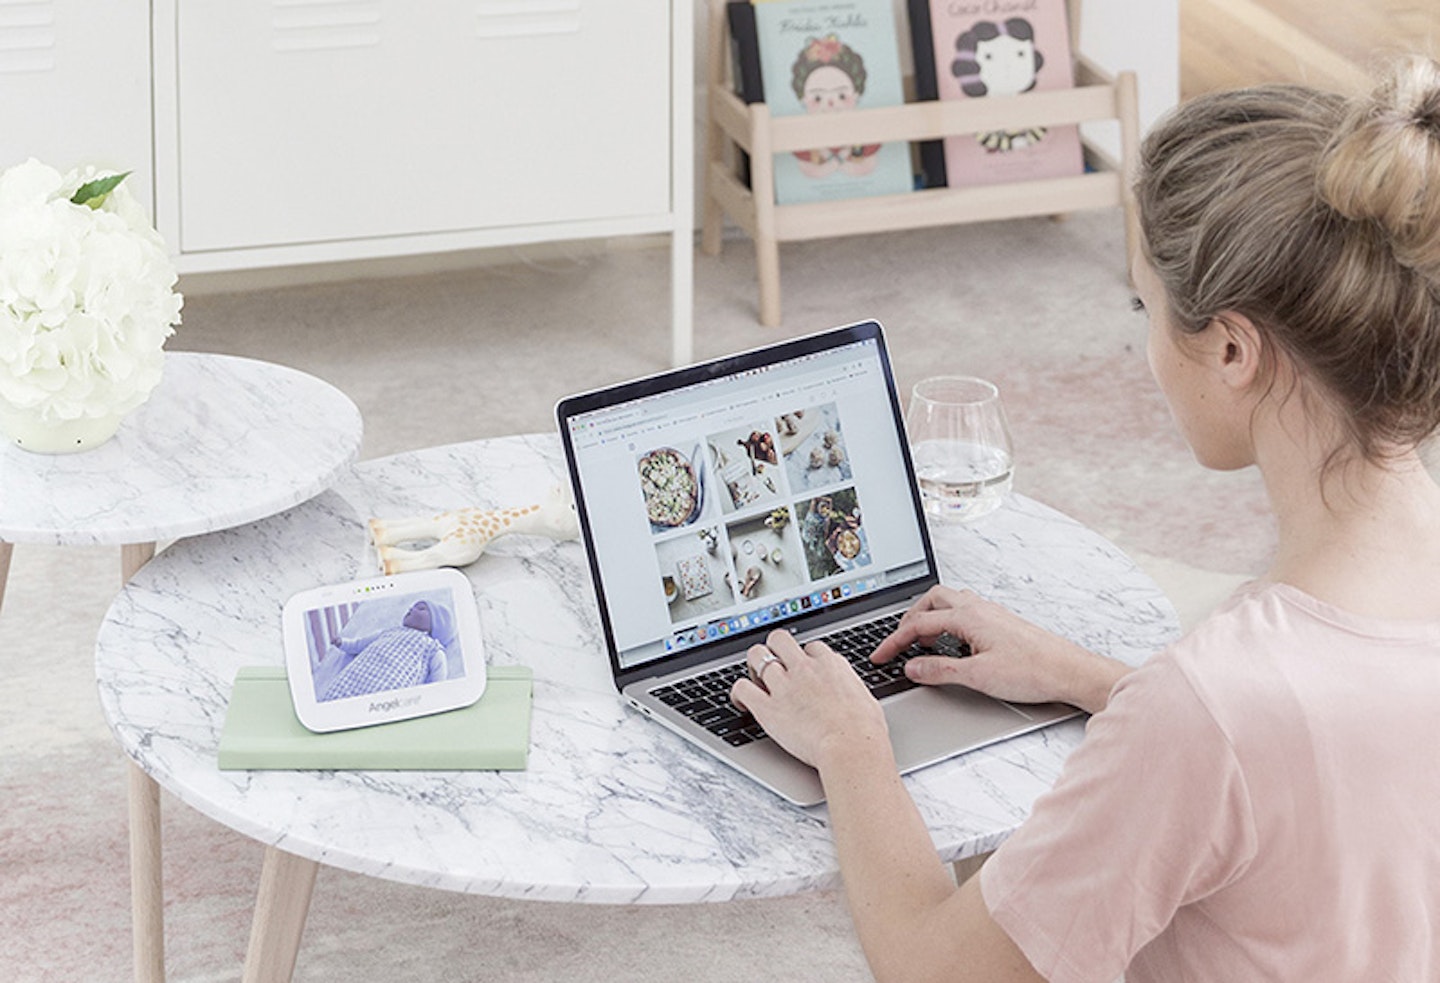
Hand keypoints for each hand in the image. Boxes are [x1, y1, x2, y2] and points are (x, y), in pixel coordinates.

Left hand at [731, 630, 887, 770]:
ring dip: (754, 665)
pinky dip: (739, 692)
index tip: (803, 668)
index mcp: (830, 665)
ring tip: (755, 679)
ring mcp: (784, 686)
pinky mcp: (767, 708)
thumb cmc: (865, 731)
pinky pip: (742, 688)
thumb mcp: (865, 698)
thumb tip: (847, 688)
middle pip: (780, 639)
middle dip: (775, 649)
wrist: (851, 747)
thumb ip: (849, 687)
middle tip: (774, 664)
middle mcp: (804, 669)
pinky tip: (742, 701)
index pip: (811, 647)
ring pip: (757, 655)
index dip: (805, 657)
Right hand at [871, 587, 1127, 713]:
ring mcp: (991, 613)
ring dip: (930, 618)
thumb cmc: (1033, 671)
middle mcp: (979, 608)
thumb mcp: (978, 676)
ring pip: (949, 602)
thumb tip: (912, 666)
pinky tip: (953, 644)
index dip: (894, 641)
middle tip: (898, 642)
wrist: (1070, 671)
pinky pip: (965, 611)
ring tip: (923, 643)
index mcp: (969, 616)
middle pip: (931, 600)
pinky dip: (948, 622)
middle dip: (909, 619)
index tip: (880, 656)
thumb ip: (940, 670)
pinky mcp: (1001, 623)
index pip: (919, 624)